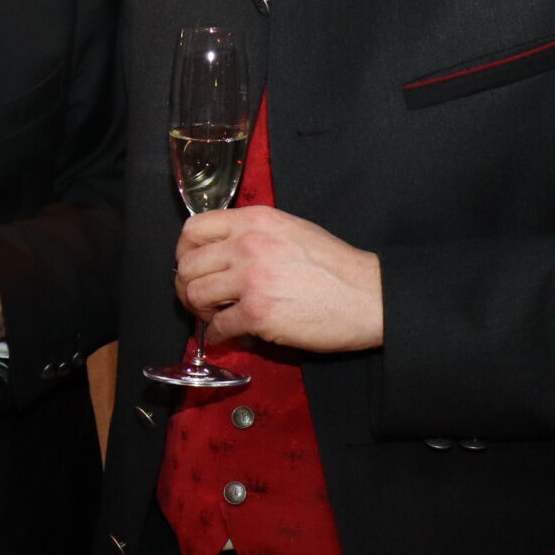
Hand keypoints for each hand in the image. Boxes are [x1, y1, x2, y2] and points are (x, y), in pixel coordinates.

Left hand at [174, 206, 382, 353]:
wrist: (369, 297)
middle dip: (187, 285)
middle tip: (199, 298)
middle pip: (188, 265)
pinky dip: (217, 334)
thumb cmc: (335, 266)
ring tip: (214, 315)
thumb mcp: (291, 230)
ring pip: (196, 295)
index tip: (191, 265)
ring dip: (199, 310)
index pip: (194, 229)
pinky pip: (217, 326)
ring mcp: (251, 279)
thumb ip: (253, 234)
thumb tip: (218, 251)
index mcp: (255, 220)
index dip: (185, 251)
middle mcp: (248, 244)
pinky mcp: (258, 313)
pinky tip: (228, 334)